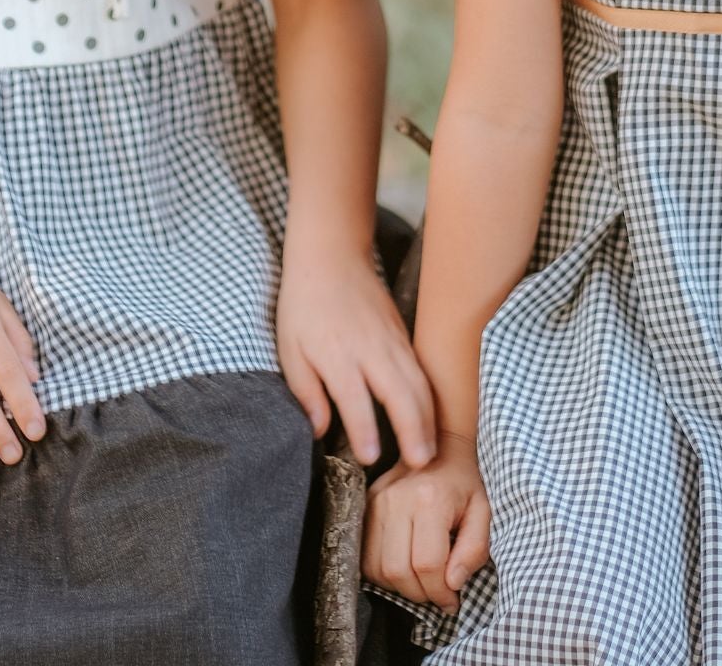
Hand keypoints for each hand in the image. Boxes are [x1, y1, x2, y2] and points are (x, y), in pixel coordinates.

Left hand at [276, 247, 435, 468]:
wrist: (331, 256)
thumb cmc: (304, 305)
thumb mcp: (290, 349)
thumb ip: (305, 391)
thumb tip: (318, 430)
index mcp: (337, 354)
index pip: (354, 398)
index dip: (364, 430)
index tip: (371, 458)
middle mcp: (371, 349)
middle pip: (400, 392)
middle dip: (413, 430)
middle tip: (420, 464)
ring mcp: (392, 340)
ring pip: (419, 383)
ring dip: (428, 419)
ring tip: (430, 452)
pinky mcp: (402, 334)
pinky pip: (421, 371)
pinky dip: (430, 399)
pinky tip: (431, 420)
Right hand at [363, 431, 489, 609]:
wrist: (440, 445)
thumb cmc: (464, 483)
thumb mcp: (483, 513)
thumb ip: (473, 550)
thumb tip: (453, 583)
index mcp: (430, 499)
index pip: (427, 564)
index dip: (440, 592)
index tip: (451, 599)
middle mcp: (397, 499)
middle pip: (398, 571)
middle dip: (420, 594)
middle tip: (437, 594)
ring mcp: (377, 501)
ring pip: (377, 568)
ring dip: (400, 587)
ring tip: (421, 582)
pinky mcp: (366, 504)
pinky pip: (365, 556)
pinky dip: (382, 574)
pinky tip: (403, 569)